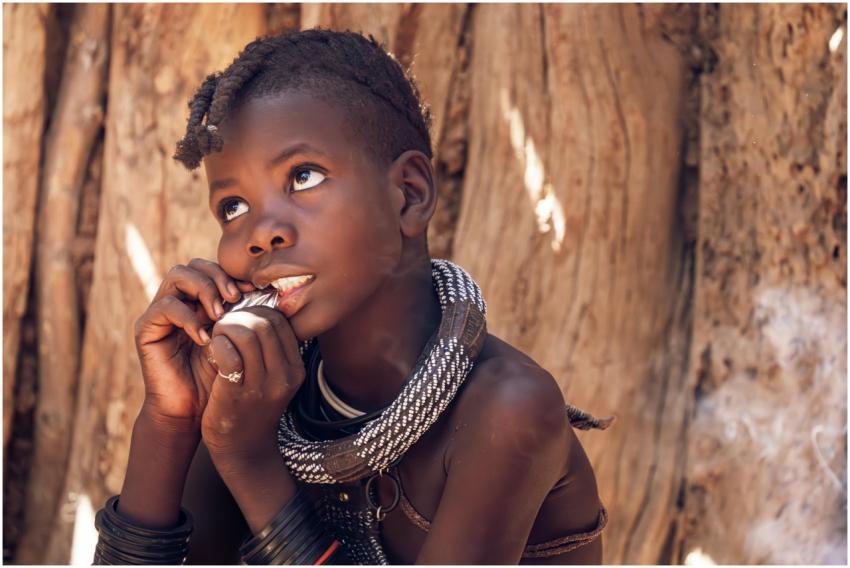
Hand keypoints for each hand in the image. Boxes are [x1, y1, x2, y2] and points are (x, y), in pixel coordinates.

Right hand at [134, 258, 254, 427]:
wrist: (195, 411)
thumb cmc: (223, 376)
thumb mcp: (242, 341)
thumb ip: (251, 316)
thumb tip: (275, 290)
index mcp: (205, 301)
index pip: (217, 270)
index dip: (236, 275)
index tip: (256, 289)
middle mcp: (182, 301)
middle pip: (196, 264)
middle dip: (219, 276)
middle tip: (236, 297)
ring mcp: (162, 312)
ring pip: (178, 275)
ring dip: (204, 289)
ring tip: (220, 314)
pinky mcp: (147, 328)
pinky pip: (165, 306)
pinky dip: (188, 317)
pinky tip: (204, 338)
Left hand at [200, 306, 305, 467]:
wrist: (242, 450)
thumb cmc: (252, 406)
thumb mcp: (272, 378)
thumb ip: (270, 349)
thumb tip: (255, 312)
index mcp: (296, 368)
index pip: (279, 320)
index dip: (255, 311)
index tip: (239, 319)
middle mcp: (284, 376)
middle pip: (264, 323)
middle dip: (239, 316)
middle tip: (223, 325)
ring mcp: (262, 386)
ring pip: (246, 334)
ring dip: (225, 328)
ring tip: (216, 336)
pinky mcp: (237, 394)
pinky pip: (228, 354)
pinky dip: (216, 345)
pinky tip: (211, 351)